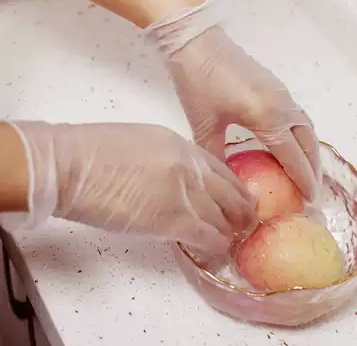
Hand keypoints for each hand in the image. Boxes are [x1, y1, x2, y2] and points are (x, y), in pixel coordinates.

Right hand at [4, 122, 255, 254]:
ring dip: (228, 233)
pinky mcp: (172, 220)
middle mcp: (191, 168)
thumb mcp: (144, 142)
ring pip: (222, 219)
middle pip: (230, 195)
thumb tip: (181, 182)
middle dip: (242, 213)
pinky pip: (206, 236)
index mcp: (183, 147)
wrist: (73, 164)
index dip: (236, 190)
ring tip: (228, 242)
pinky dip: (214, 245)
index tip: (241, 202)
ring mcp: (185, 193)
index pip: (222, 171)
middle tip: (245, 225)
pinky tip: (215, 251)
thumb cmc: (96, 151)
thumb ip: (170, 160)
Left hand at [145, 0, 320, 201]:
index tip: (310, 201)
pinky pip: (297, 115)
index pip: (292, 156)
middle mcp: (282, 105)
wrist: (196, 42)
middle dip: (313, 168)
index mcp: (267, 117)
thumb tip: (225, 180)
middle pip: (308, 142)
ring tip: (306, 171)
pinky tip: (290, 143)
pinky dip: (301, 134)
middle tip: (311, 191)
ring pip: (306, 127)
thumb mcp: (203, 125)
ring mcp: (281, 93)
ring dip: (310, 151)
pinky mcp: (275, 85)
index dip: (303, 180)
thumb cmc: (197, 83)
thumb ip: (216, 156)